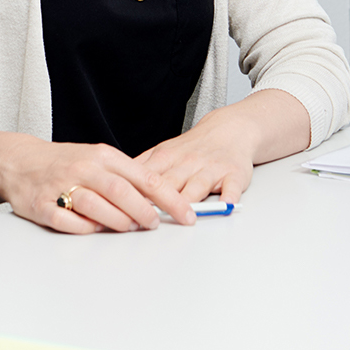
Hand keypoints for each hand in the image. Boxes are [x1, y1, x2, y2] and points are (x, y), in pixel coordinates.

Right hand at [0, 137, 195, 233]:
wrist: (17, 160)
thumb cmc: (65, 162)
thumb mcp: (98, 159)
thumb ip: (126, 176)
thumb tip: (161, 200)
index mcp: (102, 156)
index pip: (144, 177)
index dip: (169, 198)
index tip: (187, 214)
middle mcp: (83, 168)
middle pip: (121, 191)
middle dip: (145, 212)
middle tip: (155, 225)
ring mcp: (61, 186)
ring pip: (96, 205)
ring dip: (118, 221)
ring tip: (129, 228)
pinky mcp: (41, 205)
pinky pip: (68, 221)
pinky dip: (85, 229)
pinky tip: (95, 230)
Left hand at [136, 114, 258, 208]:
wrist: (229, 130)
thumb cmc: (193, 147)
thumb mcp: (164, 151)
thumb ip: (142, 167)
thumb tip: (116, 183)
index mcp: (167, 158)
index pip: (148, 177)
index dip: (136, 193)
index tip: (125, 208)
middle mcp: (188, 163)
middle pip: (170, 184)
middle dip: (159, 202)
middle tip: (148, 219)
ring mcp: (211, 168)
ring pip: (198, 186)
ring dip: (190, 201)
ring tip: (184, 218)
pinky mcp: (234, 174)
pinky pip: (232, 187)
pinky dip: (229, 197)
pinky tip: (226, 206)